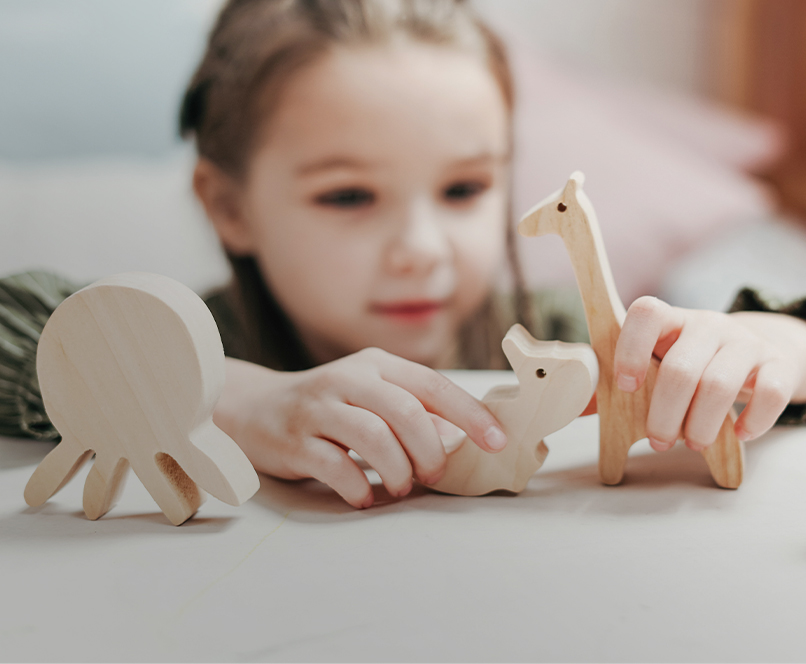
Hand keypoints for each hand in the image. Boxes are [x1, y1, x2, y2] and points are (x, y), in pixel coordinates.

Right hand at [213, 349, 507, 508]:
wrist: (251, 408)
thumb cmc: (328, 407)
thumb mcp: (372, 397)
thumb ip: (414, 412)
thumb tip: (463, 437)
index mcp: (376, 365)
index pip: (432, 385)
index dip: (469, 414)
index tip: (496, 440)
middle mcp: (348, 379)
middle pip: (406, 412)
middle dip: (430, 450)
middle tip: (433, 475)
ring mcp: (318, 408)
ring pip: (374, 437)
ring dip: (397, 471)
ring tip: (399, 487)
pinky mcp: (294, 440)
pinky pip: (335, 467)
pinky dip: (358, 488)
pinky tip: (363, 497)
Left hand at [613, 297, 805, 449]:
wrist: (760, 349)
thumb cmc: (694, 362)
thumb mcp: (659, 362)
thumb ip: (620, 381)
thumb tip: (577, 405)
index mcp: (670, 320)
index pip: (647, 313)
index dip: (631, 349)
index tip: (627, 386)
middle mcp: (708, 324)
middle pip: (682, 368)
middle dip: (666, 414)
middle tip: (660, 441)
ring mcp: (746, 342)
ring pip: (720, 385)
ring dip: (702, 425)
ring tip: (693, 442)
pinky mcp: (778, 365)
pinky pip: (771, 393)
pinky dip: (753, 421)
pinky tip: (739, 434)